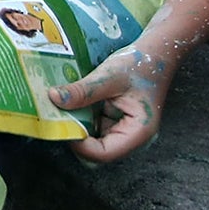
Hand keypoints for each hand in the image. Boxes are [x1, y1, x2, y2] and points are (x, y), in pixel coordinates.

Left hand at [52, 45, 174, 162]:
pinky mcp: (111, 122)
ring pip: (90, 140)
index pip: (103, 154)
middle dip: (75, 136)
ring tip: (61, 107)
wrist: (154, 55)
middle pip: (95, 152)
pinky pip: (91, 126)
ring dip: (75, 126)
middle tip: (58, 116)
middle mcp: (129, 137)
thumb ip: (83, 91)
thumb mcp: (109, 76)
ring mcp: (119, 130)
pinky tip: (71, 102)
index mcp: (137, 133)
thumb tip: (54, 98)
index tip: (62, 125)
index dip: (80, 145)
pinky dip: (79, 117)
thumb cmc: (139, 65)